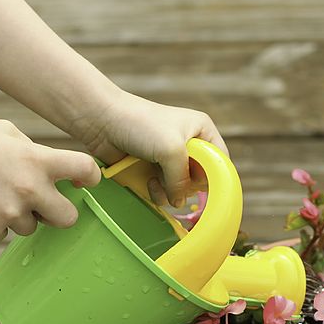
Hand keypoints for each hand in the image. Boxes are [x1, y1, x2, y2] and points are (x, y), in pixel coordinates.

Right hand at [0, 119, 100, 239]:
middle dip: (60, 213)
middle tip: (47, 205)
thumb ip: (36, 152)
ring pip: (31, 228)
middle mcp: (29, 189)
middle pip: (69, 218)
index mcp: (37, 160)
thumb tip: (58, 171)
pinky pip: (4, 233)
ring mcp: (9, 213)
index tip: (87, 181)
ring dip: (20, 216)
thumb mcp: (7, 132)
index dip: (92, 177)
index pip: (85, 169)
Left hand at [71, 91, 227, 208]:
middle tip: (172, 181)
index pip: (221, 162)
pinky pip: (164, 191)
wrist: (102, 121)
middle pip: (201, 180)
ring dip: (169, 191)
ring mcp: (170, 158)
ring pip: (181, 190)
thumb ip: (182, 180)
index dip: (215, 179)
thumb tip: (178, 203)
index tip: (202, 191)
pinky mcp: (153, 169)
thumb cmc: (140, 125)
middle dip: (186, 186)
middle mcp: (189, 144)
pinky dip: (156, 192)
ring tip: (154, 181)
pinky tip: (146, 182)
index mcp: (202, 130)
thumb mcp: (171, 151)